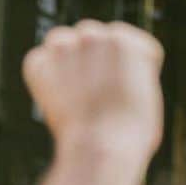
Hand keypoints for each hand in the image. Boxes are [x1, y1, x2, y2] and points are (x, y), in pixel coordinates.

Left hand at [22, 21, 163, 163]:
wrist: (101, 150)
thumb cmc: (132, 132)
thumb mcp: (147, 95)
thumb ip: (131, 72)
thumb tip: (111, 72)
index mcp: (126, 40)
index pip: (127, 42)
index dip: (130, 66)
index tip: (128, 88)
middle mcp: (94, 35)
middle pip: (93, 37)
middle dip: (95, 58)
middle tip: (99, 91)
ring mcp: (64, 47)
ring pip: (63, 42)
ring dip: (68, 60)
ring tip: (77, 93)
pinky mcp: (38, 64)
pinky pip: (41, 62)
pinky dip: (47, 78)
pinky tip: (61, 100)